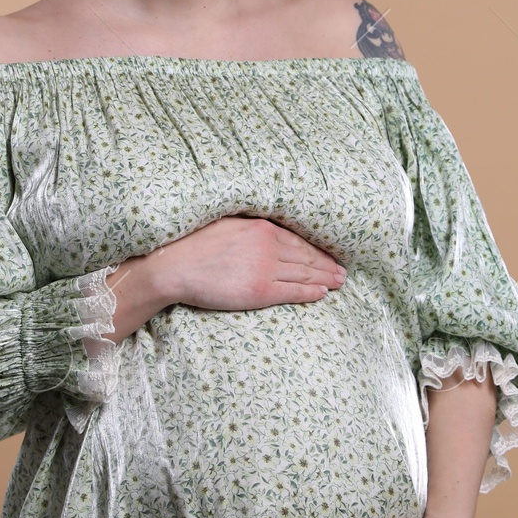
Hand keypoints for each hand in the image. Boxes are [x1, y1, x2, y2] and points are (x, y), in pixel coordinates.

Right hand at [156, 216, 345, 311]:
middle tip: (342, 272)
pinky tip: (321, 293)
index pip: (298, 241)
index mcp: (262, 229)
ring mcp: (266, 269)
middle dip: (326, 265)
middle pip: (306, 258)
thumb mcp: (227, 223)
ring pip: (303, 275)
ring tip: (337, 283)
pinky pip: (292, 292)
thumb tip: (264, 230)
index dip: (317, 250)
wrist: (176, 265)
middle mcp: (269, 247)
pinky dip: (310, 293)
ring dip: (324, 279)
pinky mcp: (260, 291)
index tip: (329, 256)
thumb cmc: (195, 244)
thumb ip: (250, 227)